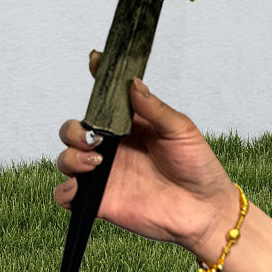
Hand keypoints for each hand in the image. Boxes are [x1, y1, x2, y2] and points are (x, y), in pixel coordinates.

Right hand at [54, 51, 238, 260]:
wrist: (205, 211)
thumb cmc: (198, 168)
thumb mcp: (181, 130)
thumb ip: (154, 108)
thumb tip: (134, 83)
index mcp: (129, 125)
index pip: (104, 99)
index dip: (96, 78)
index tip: (94, 60)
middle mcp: (113, 147)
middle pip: (75, 130)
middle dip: (74, 129)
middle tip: (96, 138)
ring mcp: (105, 174)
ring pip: (67, 158)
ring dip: (71, 156)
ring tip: (95, 161)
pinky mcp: (102, 200)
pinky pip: (68, 196)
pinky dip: (65, 190)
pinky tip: (81, 187)